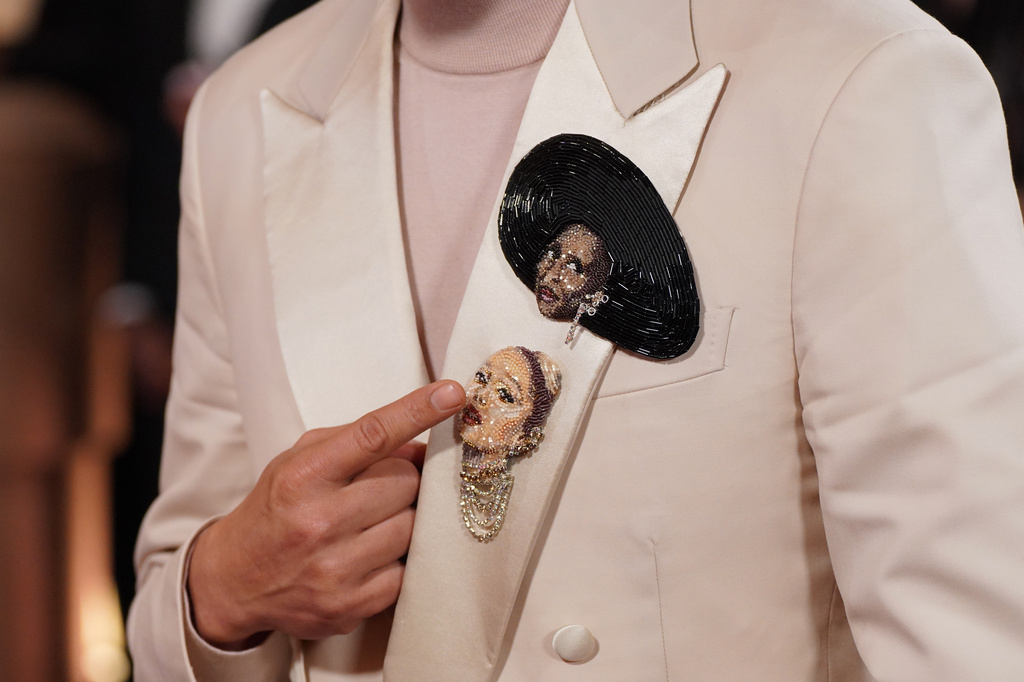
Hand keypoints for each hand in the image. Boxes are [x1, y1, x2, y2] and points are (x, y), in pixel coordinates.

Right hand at [186, 380, 465, 648]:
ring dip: (403, 519)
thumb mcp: (300, 460)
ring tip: (372, 522)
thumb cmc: (277, 509)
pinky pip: (406, 571)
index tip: (452, 393)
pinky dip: (397, 559)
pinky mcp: (350, 607)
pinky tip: (370, 555)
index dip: (417, 411)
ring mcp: (335, 569)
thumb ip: (356, 441)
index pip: (372, 434)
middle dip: (402, 480)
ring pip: (412, 526)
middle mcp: (318, 522)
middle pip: (405, 482)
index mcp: (303, 476)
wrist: (234, 580)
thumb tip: (420, 444)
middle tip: (379, 488)